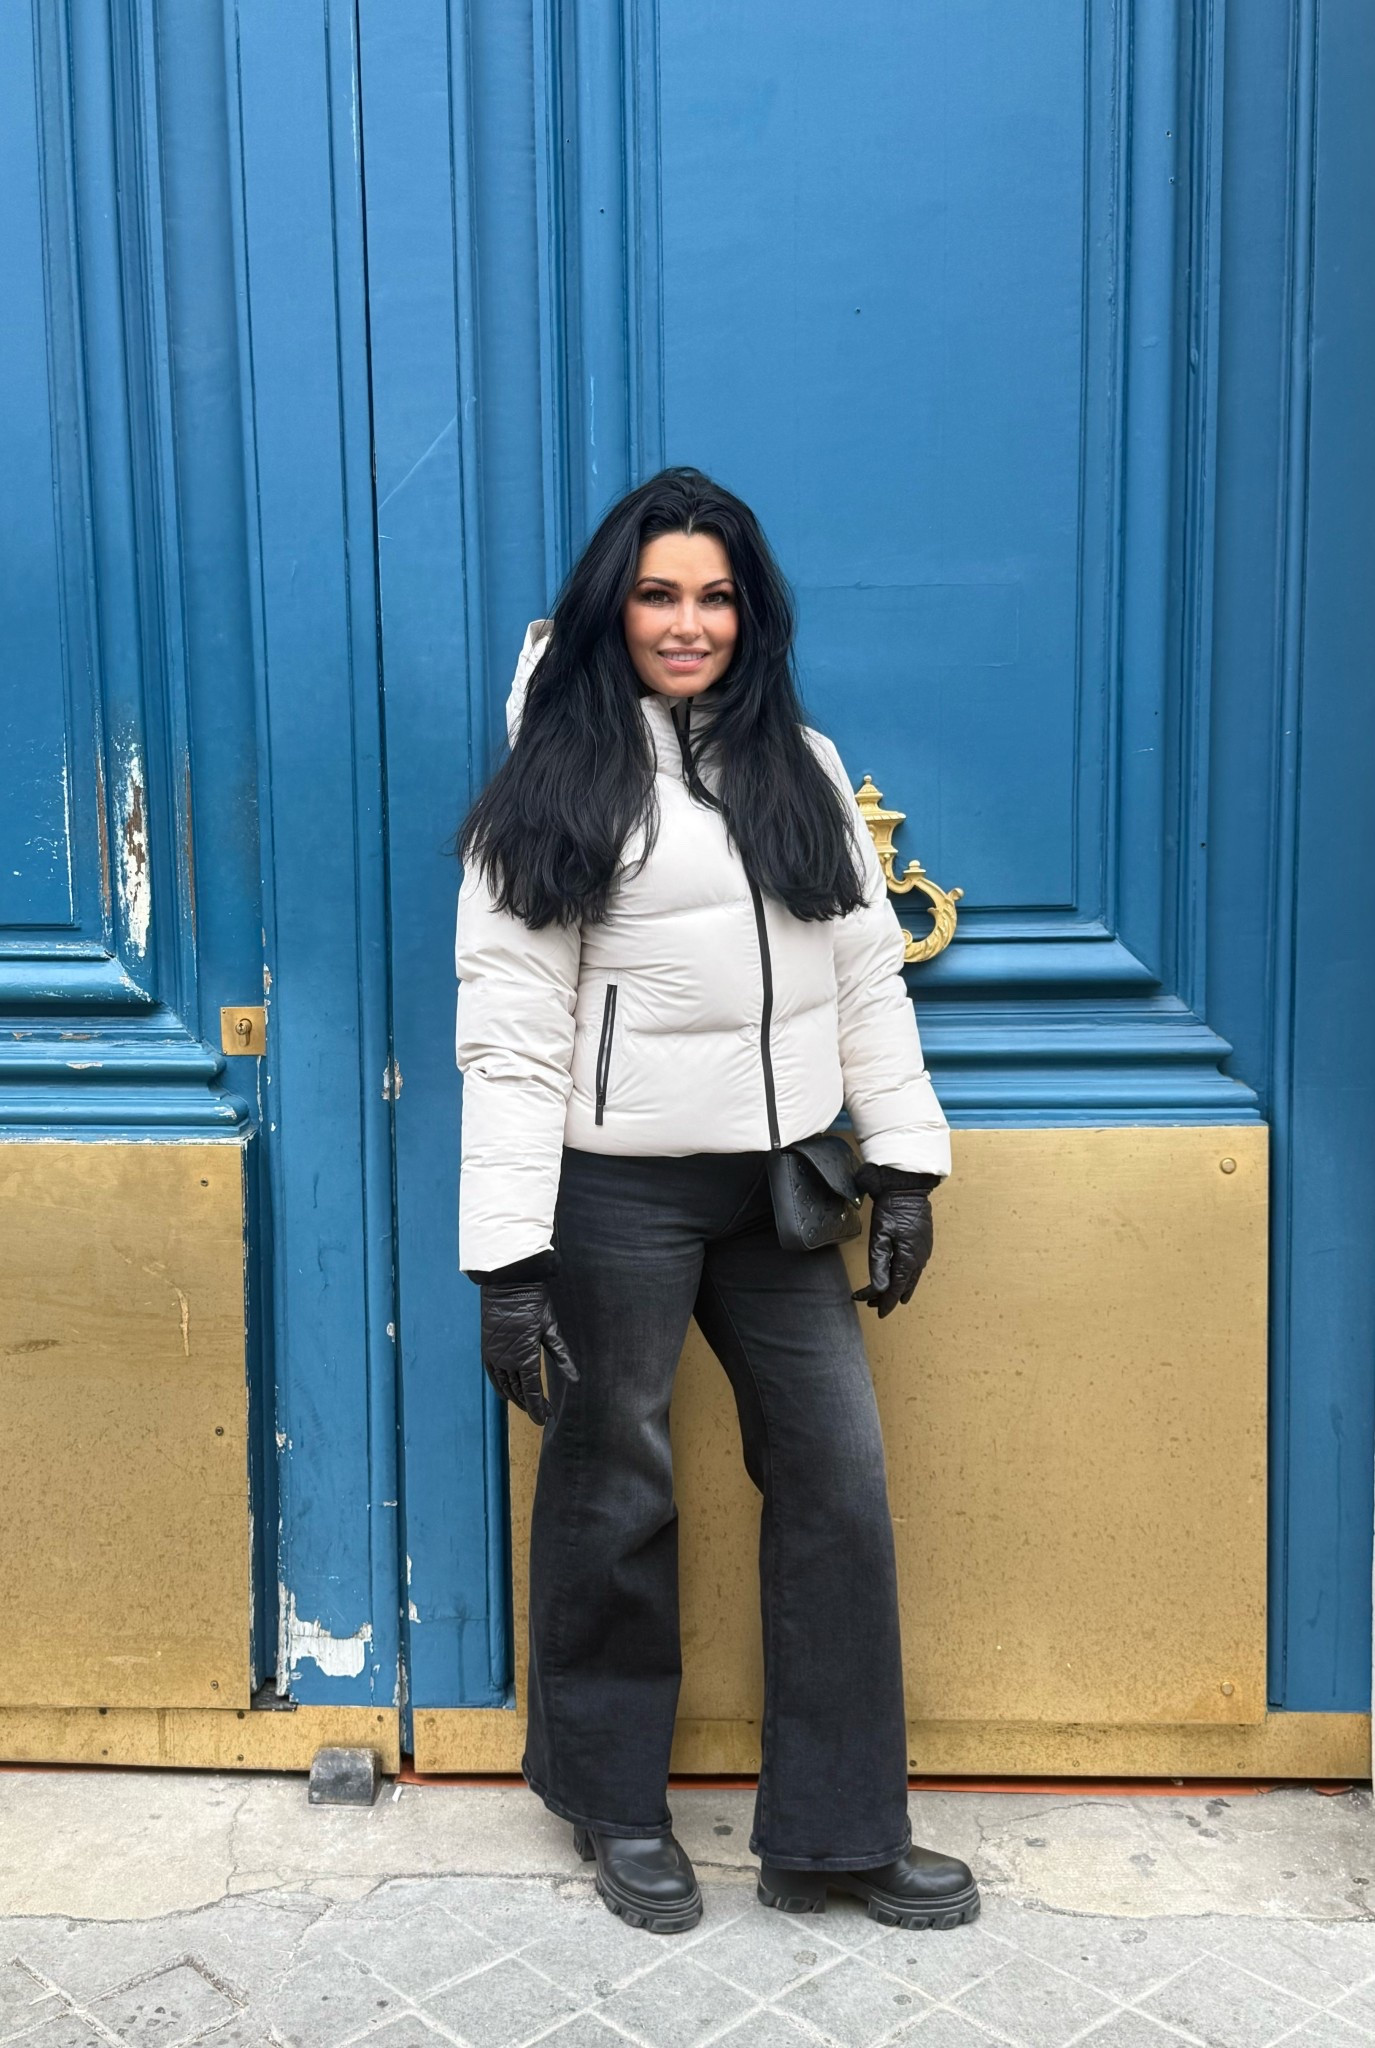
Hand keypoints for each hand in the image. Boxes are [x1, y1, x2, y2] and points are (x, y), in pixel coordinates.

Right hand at [479, 1279, 578, 1425]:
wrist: (507, 1284)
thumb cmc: (533, 1303)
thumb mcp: (551, 1329)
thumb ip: (562, 1356)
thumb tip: (576, 1379)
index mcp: (524, 1358)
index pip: (532, 1392)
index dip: (539, 1408)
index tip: (546, 1418)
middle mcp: (506, 1361)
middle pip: (518, 1392)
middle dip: (530, 1405)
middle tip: (543, 1413)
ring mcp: (494, 1356)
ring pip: (505, 1386)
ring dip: (516, 1398)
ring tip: (528, 1405)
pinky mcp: (486, 1349)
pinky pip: (492, 1376)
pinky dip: (500, 1388)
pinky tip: (506, 1394)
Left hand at [850, 1165, 937, 1317]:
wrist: (908, 1189)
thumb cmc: (892, 1210)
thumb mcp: (880, 1237)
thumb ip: (879, 1265)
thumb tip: (879, 1291)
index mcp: (908, 1260)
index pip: (894, 1290)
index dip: (882, 1302)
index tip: (871, 1309)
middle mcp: (919, 1260)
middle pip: (903, 1287)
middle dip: (888, 1298)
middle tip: (872, 1304)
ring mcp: (924, 1252)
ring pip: (911, 1279)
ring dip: (896, 1288)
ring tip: (883, 1295)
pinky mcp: (923, 1244)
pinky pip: (915, 1269)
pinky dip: (905, 1277)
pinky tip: (899, 1276)